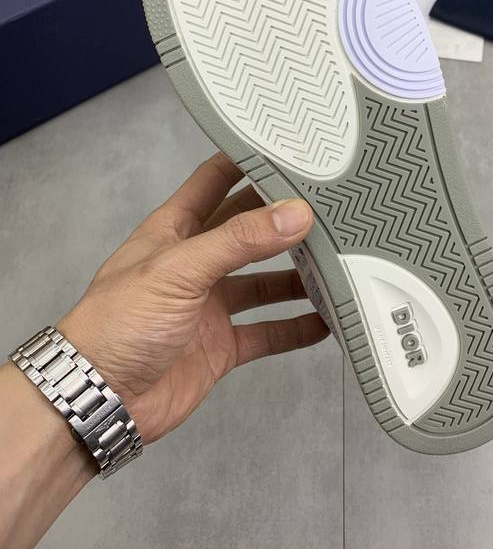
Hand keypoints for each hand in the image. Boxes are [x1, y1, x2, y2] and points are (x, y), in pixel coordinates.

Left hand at [59, 153, 327, 442]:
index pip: (215, 180)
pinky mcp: (221, 346)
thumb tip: (294, 213)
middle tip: (328, 210)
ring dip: (297, 276)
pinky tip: (324, 321)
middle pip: (248, 231)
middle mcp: (195, 263)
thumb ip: (238, 241)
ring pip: (264, 282)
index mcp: (175, 230)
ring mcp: (209, 305)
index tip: (289, 150)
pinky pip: (268, 332)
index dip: (247, 162)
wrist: (99, 397)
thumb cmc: (117, 324)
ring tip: (337, 265)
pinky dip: (296, 328)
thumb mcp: (179, 269)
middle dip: (283, 220)